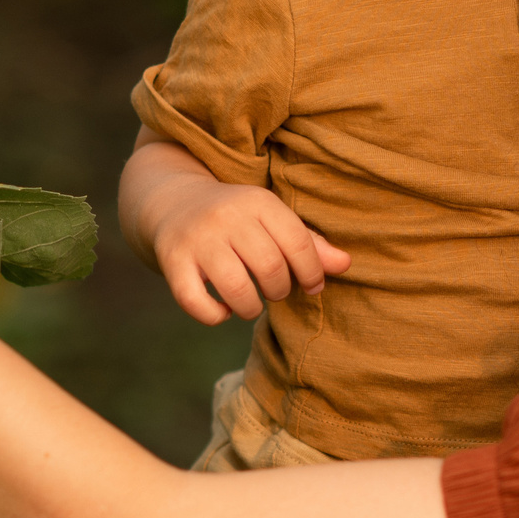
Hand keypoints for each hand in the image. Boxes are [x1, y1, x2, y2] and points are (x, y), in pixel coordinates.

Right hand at [144, 172, 350, 325]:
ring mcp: (197, 240)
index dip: (313, 273)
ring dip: (251, 308)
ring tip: (251, 305)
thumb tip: (346, 265)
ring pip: (236, 288)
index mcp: (258, 202)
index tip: (312, 286)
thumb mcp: (271, 219)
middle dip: (280, 291)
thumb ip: (309, 243)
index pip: (299, 243)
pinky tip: (222, 310)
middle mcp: (227, 217)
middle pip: (270, 268)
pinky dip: (215, 315)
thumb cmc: (237, 218)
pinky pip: (195, 301)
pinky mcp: (172, 261)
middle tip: (276, 292)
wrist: (173, 202)